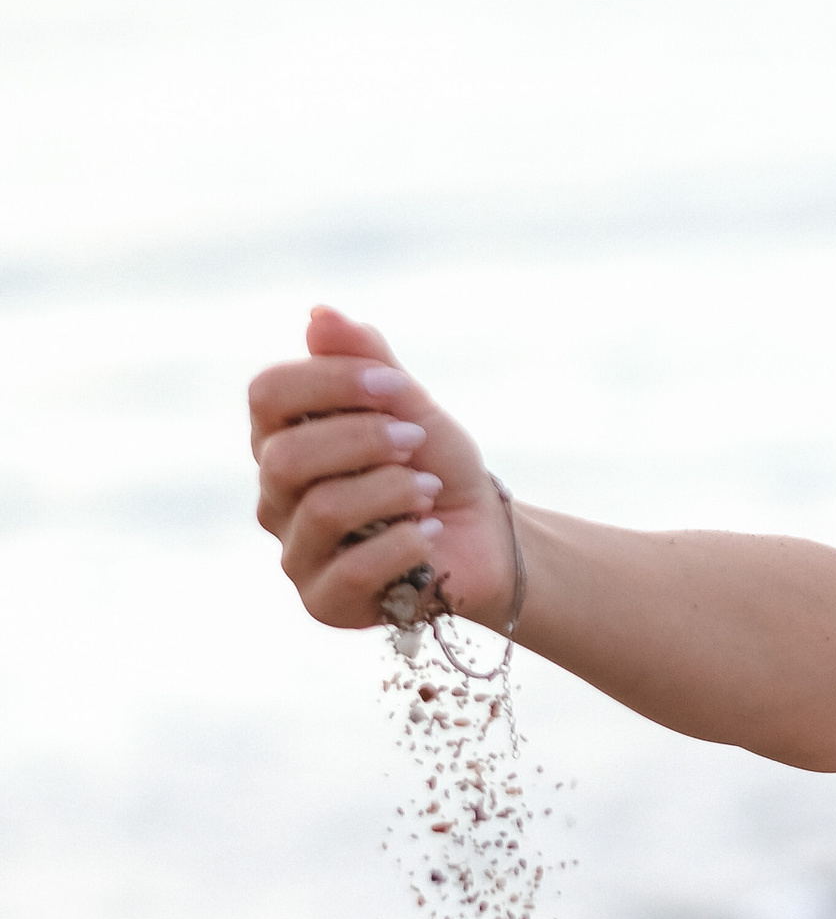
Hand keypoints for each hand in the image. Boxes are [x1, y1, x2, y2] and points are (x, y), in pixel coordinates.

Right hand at [248, 305, 514, 632]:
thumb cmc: (436, 465)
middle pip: (286, 456)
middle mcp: (275, 497)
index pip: (267, 395)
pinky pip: (350, 570)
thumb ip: (366, 362)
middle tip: (417, 440)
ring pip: (322, 508)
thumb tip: (319, 314)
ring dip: (391, 490)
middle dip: (364, 439)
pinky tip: (430, 532)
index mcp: (282, 438)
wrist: (486, 539)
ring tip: (428, 489)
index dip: (330, 381)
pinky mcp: (324, 603)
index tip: (394, 384)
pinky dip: (403, 543)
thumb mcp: (410, 405)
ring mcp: (295, 552)